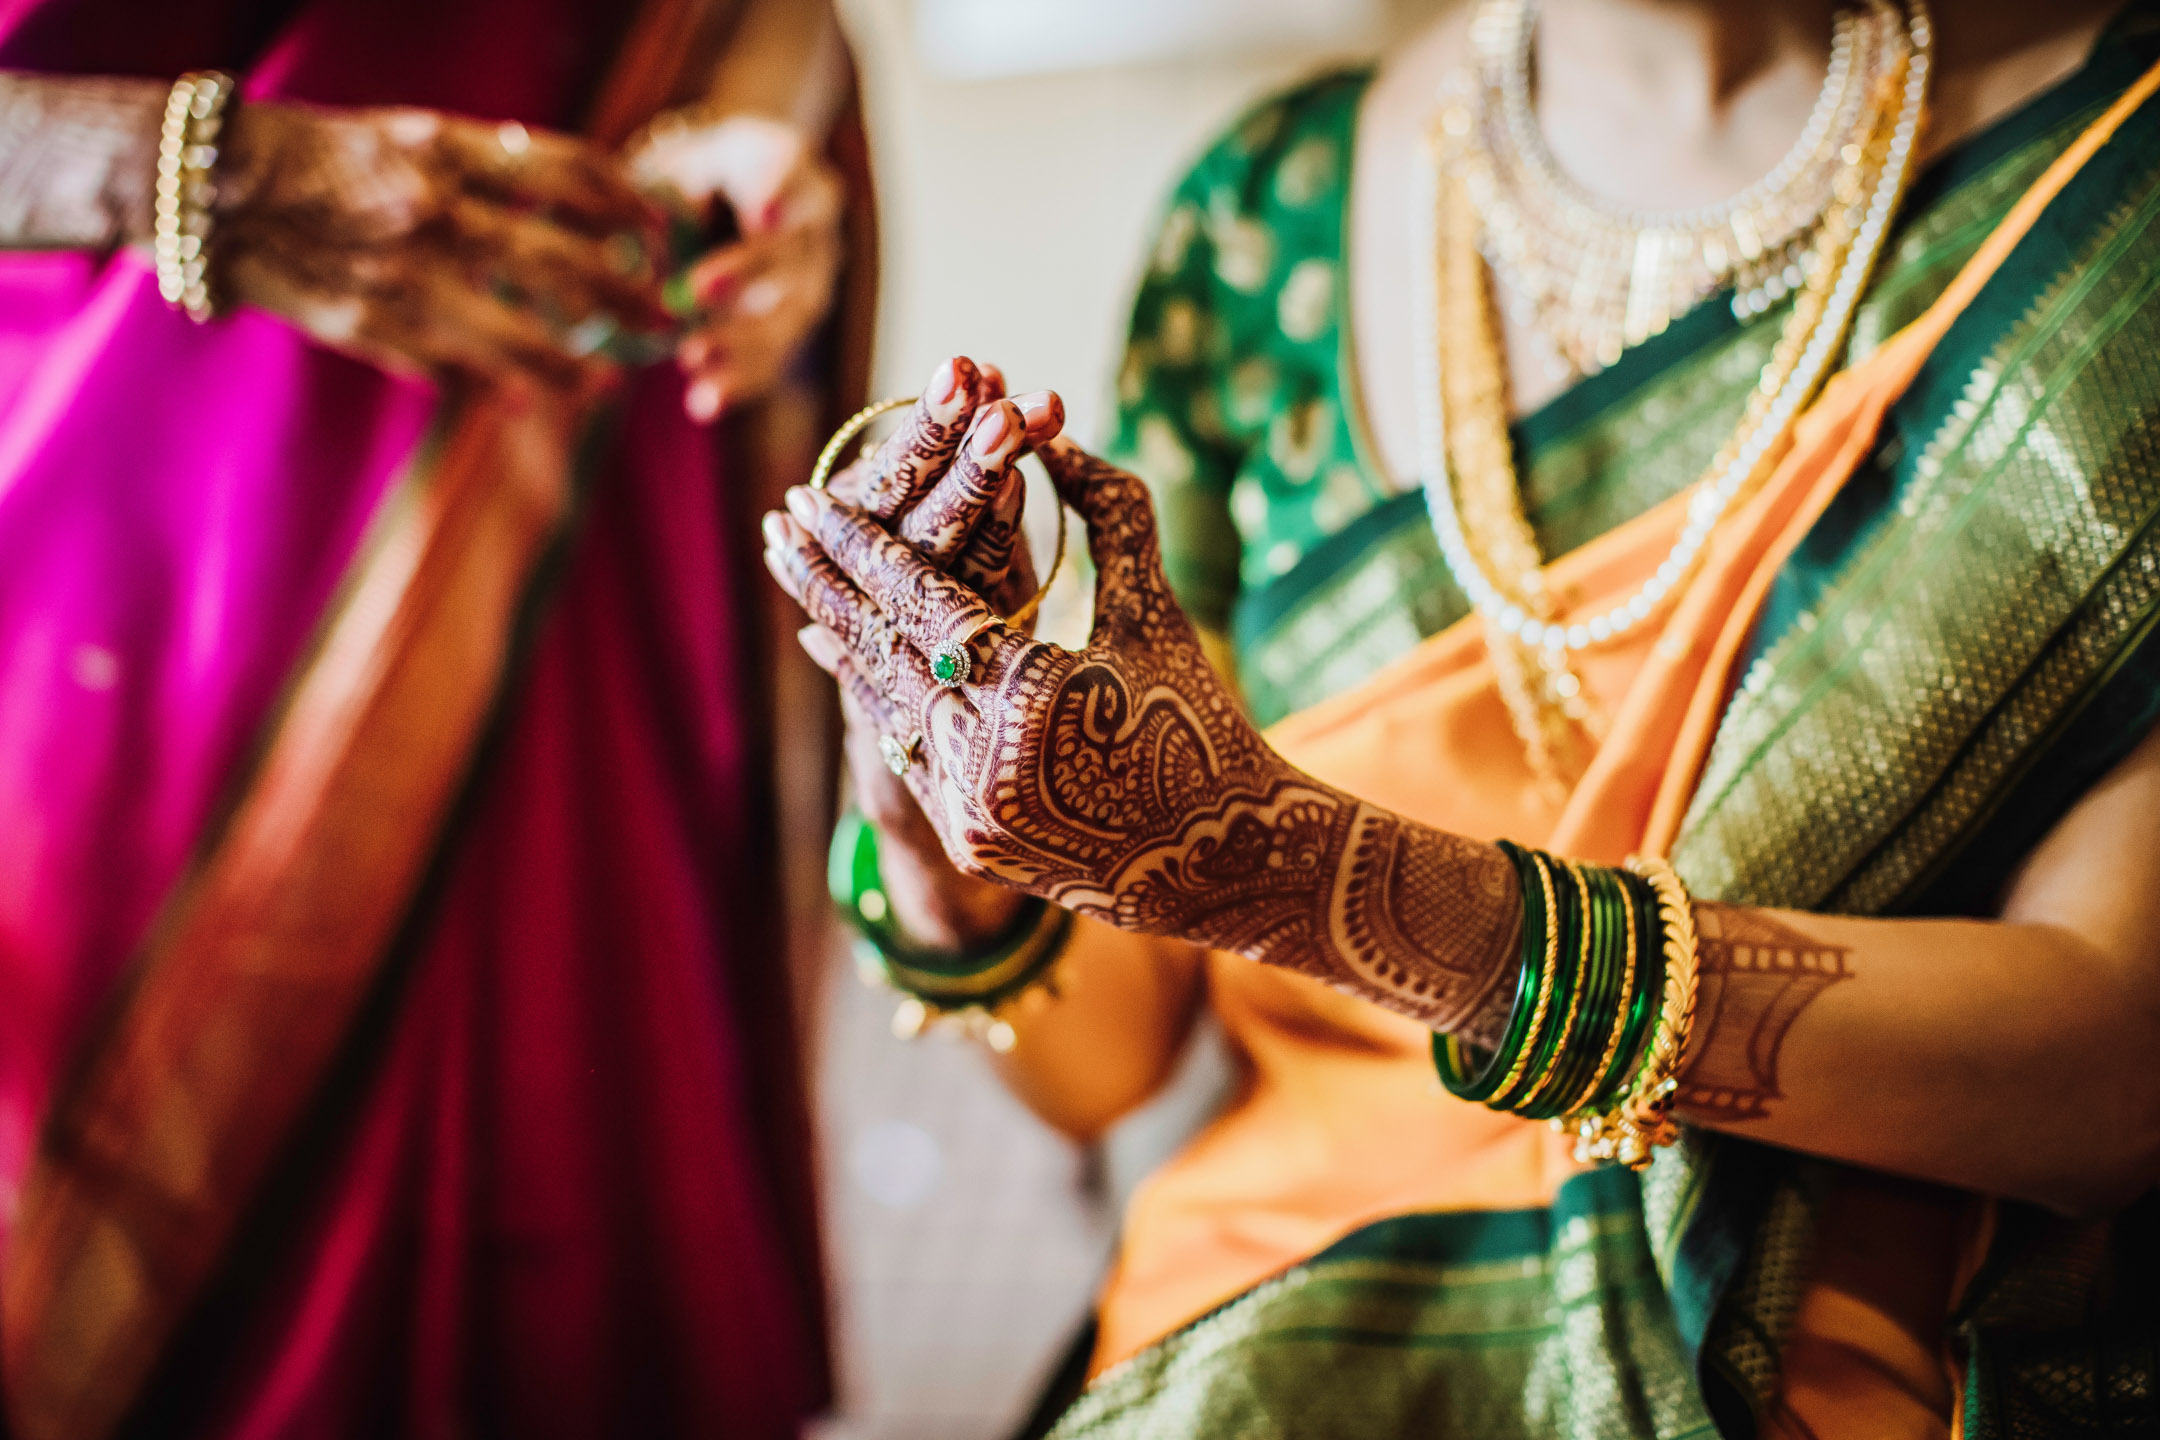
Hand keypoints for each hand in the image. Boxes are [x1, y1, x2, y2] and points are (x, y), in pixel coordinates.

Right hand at [216, 101, 667, 390]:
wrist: (213, 187)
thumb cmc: (326, 157)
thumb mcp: (412, 137)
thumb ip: (487, 168)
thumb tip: (577, 200)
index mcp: (448, 151)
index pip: (570, 173)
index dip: (629, 204)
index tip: (660, 232)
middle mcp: (434, 212)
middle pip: (567, 265)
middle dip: (628, 300)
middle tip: (663, 321)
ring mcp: (403, 276)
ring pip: (520, 341)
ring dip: (574, 370)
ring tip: (605, 383)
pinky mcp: (369, 326)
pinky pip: (452, 370)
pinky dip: (494, 387)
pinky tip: (524, 399)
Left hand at [628, 114, 843, 420]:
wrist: (725, 197)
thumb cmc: (697, 168)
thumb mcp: (680, 154)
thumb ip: (675, 180)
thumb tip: (667, 221)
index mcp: (789, 163)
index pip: (791, 170)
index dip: (781, 192)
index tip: (762, 213)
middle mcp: (813, 226)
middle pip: (791, 252)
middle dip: (748, 274)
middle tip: (697, 290)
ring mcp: (808, 283)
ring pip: (786, 316)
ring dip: (741, 343)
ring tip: (692, 361)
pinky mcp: (786, 329)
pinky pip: (770, 361)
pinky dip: (737, 382)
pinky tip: (702, 404)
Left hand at [765, 437, 1518, 1028]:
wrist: (1220, 858)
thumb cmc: (1195, 716)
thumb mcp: (1153, 605)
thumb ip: (1106, 509)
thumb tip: (1051, 430)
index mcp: (1033, 696)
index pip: (921, 604)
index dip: (859, 546)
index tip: (809, 494)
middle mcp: (985, 760)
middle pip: (879, 651)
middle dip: (823, 580)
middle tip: (777, 518)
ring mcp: (968, 809)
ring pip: (882, 700)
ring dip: (836, 631)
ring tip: (796, 571)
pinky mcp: (965, 838)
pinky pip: (901, 746)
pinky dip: (872, 690)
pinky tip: (834, 644)